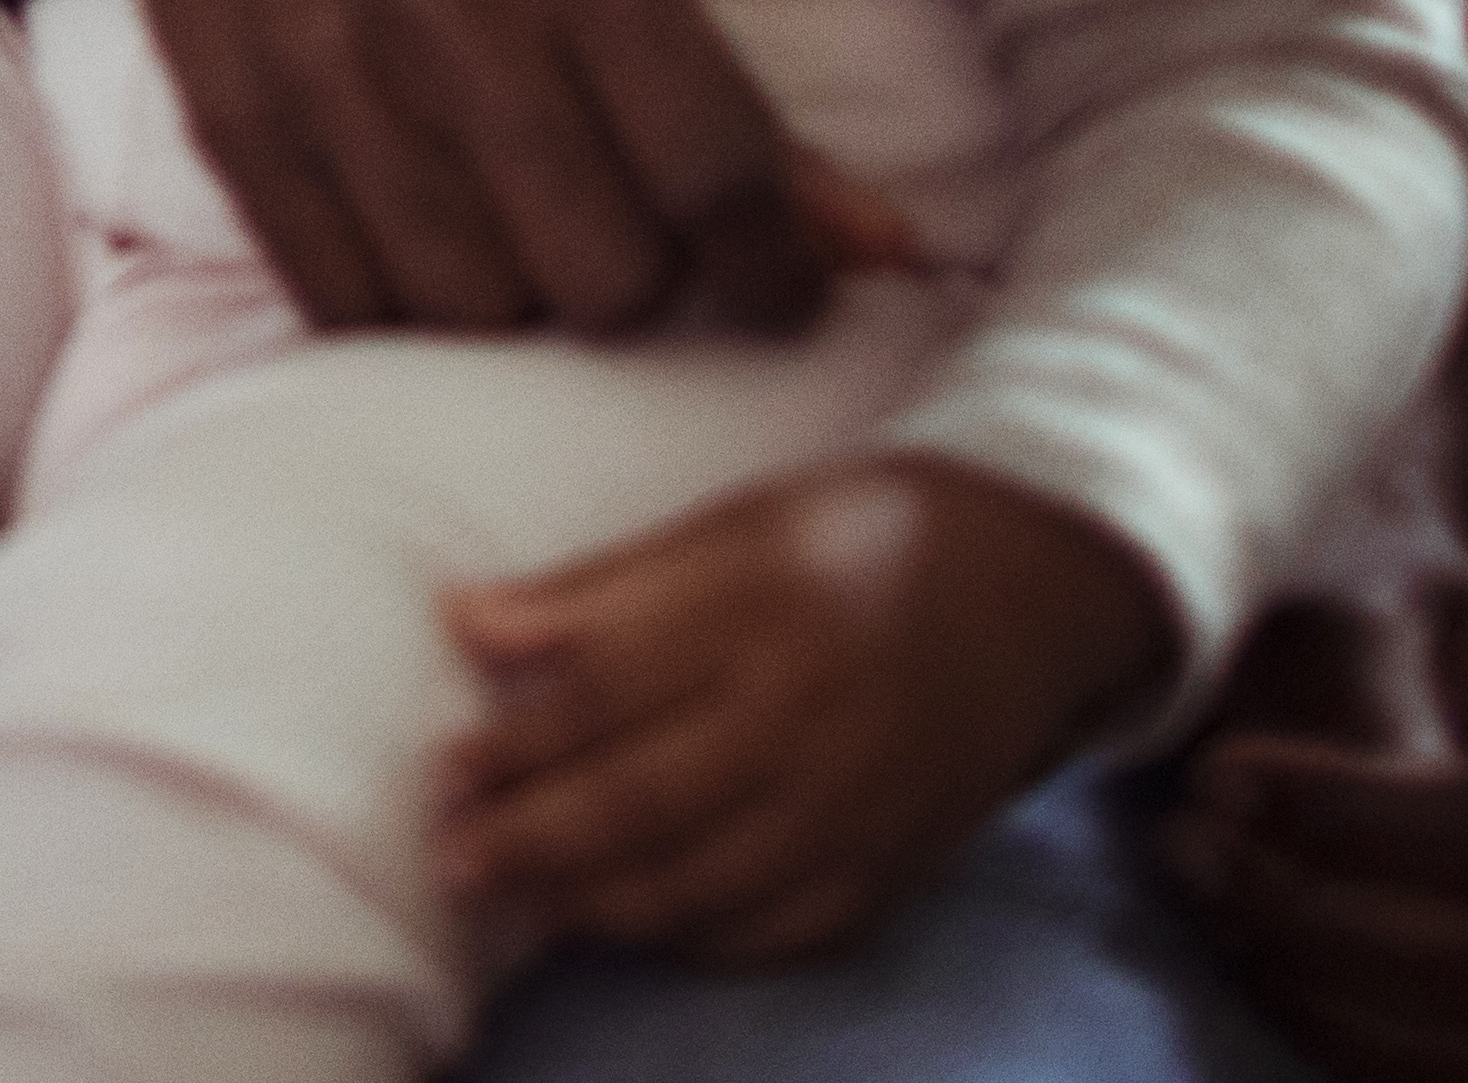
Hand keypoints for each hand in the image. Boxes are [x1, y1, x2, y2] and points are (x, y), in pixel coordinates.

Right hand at [96, 0, 821, 335]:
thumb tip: (881, 251)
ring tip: (507, 232)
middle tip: (617, 235)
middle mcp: (456, 9)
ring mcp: (332, 74)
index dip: (776, 270)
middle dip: (635, 285)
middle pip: (605, 276)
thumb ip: (731, 94)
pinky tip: (414, 238)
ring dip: (513, 299)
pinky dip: (398, 303)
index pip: (718, 173)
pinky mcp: (237, 125)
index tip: (780, 290)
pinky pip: (347, 305)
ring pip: (477, 311)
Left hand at [440, 457, 1168, 964]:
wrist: (1025, 590)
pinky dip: (700, 940)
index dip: (516, 740)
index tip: (442, 768)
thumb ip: (596, 590)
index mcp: (759, 608)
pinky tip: (635, 929)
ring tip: (524, 901)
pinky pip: (782, 929)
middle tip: (456, 861)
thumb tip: (461, 620)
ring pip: (706, 881)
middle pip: (646, 799)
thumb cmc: (847, 543)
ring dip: (599, 902)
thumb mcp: (725, 528)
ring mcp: (859, 801)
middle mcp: (810, 713)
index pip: (608, 693)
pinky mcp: (896, 864)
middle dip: (535, 841)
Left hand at [1156, 562, 1467, 1082]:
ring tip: (1218, 902)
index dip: (1362, 822)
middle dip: (1338, 923)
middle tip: (1194, 848)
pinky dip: (1359, 1047)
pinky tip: (1264, 965)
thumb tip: (1350, 852)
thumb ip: (1368, 710)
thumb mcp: (1348, 609)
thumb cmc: (1355, 611)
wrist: (1359, 644)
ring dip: (1340, 997)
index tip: (1216, 778)